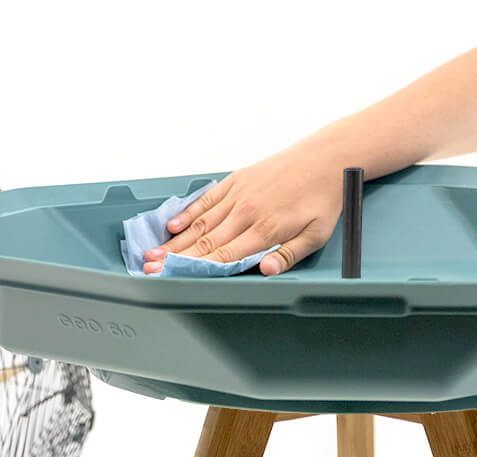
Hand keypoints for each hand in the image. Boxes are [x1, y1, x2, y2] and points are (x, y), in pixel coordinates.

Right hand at [143, 134, 344, 275]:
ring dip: (175, 241)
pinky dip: (188, 213)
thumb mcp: (316, 235)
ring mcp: (239, 194)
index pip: (222, 257)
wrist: (326, 158)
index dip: (194, 269)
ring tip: (153, 253)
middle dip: (174, 258)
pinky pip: (207, 199)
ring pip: (200, 223)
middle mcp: (246, 212)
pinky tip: (173, 226)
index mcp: (265, 230)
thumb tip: (264, 269)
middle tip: (150, 269)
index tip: (171, 278)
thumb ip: (288, 255)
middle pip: (204, 242)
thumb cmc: (322, 198)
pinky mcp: (237, 181)